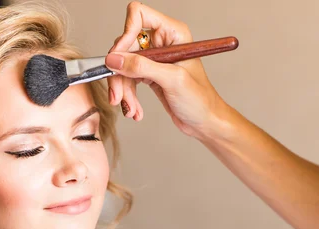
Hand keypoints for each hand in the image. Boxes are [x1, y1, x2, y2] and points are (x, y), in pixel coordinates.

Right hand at [107, 1, 228, 139]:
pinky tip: (134, 110)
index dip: (125, 36)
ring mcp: (153, 59)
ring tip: (130, 108)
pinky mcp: (148, 74)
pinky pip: (127, 79)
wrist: (204, 121)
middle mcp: (161, 42)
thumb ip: (142, 67)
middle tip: (118, 95)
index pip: (139, 16)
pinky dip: (127, 96)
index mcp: (172, 33)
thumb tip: (114, 59)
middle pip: (125, 46)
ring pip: (123, 66)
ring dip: (122, 89)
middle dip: (119, 73)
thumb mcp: (171, 80)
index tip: (117, 59)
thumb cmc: (200, 99)